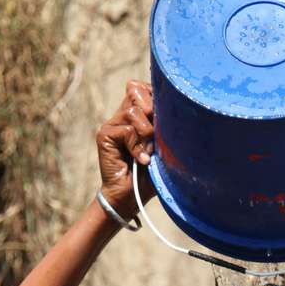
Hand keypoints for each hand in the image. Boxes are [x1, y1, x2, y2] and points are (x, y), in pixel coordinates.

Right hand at [96, 80, 155, 220]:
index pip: (143, 87)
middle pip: (136, 90)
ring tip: (149, 152)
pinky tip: (141, 160)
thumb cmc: (151, 175)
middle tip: (156, 137)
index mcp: (137, 114)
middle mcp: (123, 115)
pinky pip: (127, 129)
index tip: (165, 119)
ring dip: (147, 132)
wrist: (131, 198)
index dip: (155, 97)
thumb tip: (179, 108)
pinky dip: (137, 146)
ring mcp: (113, 123)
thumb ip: (166, 127)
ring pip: (134, 110)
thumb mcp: (164, 148)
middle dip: (152, 111)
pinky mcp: (105, 134)